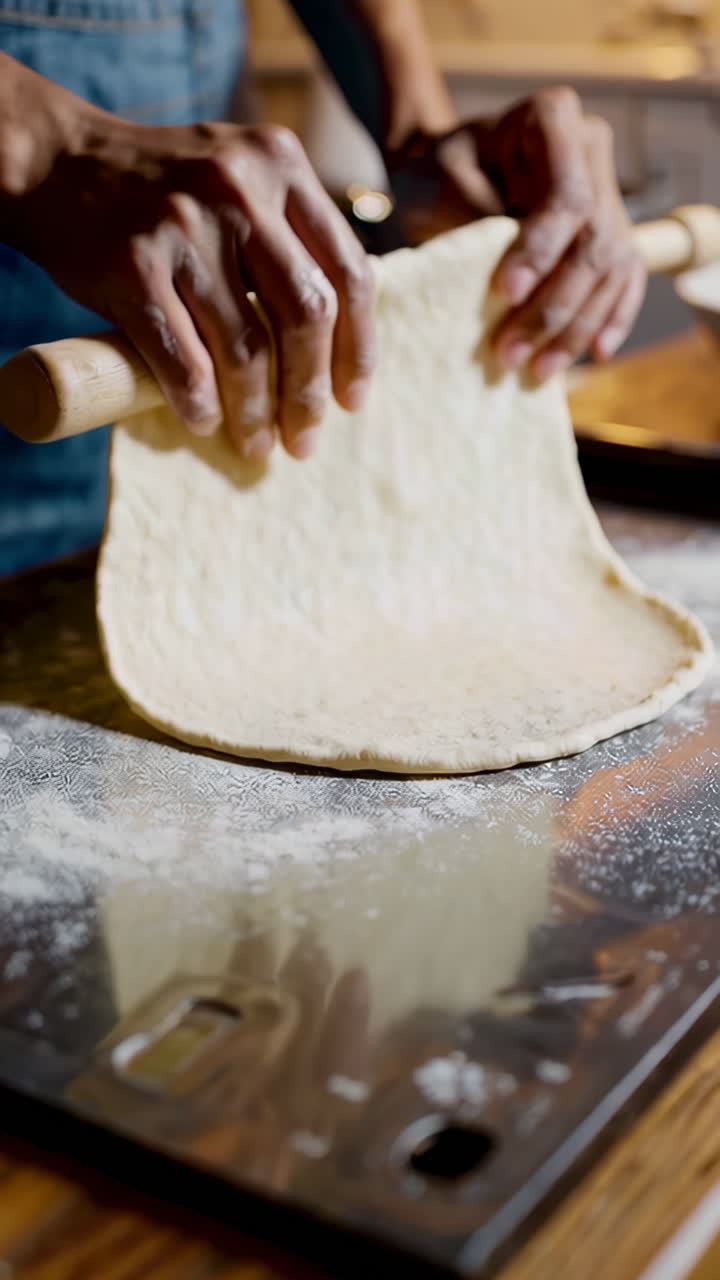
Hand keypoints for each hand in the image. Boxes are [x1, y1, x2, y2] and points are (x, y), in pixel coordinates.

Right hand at [4, 80, 373, 459]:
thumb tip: (338, 348)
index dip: (358, 348)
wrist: (58, 162)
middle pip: (307, 315)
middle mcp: (239, 188)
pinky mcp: (131, 264)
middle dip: (309, 393)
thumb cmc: (163, 192)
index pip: (350, 271)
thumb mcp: (240, 181)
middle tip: (304, 440)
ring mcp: (183, 224)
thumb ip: (290, 236)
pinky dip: (197, 402)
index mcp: (281, 165)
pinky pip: (182, 359)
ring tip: (255, 444)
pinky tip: (203, 422)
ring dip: (254, 412)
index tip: (351, 400)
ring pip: (245, 347)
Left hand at [386, 88, 645, 378]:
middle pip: (595, 243)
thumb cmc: (434, 173)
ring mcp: (607, 191)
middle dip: (555, 307)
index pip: (566, 198)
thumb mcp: (437, 186)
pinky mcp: (610, 230)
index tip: (505, 294)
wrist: (440, 170)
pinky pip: (625, 280)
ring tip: (538, 368)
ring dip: (576, 328)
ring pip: (612, 269)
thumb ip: (475, 223)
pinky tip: (595, 353)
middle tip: (511, 352)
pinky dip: (610, 319)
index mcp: (554, 118)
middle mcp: (591, 149)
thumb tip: (511, 286)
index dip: (542, 252)